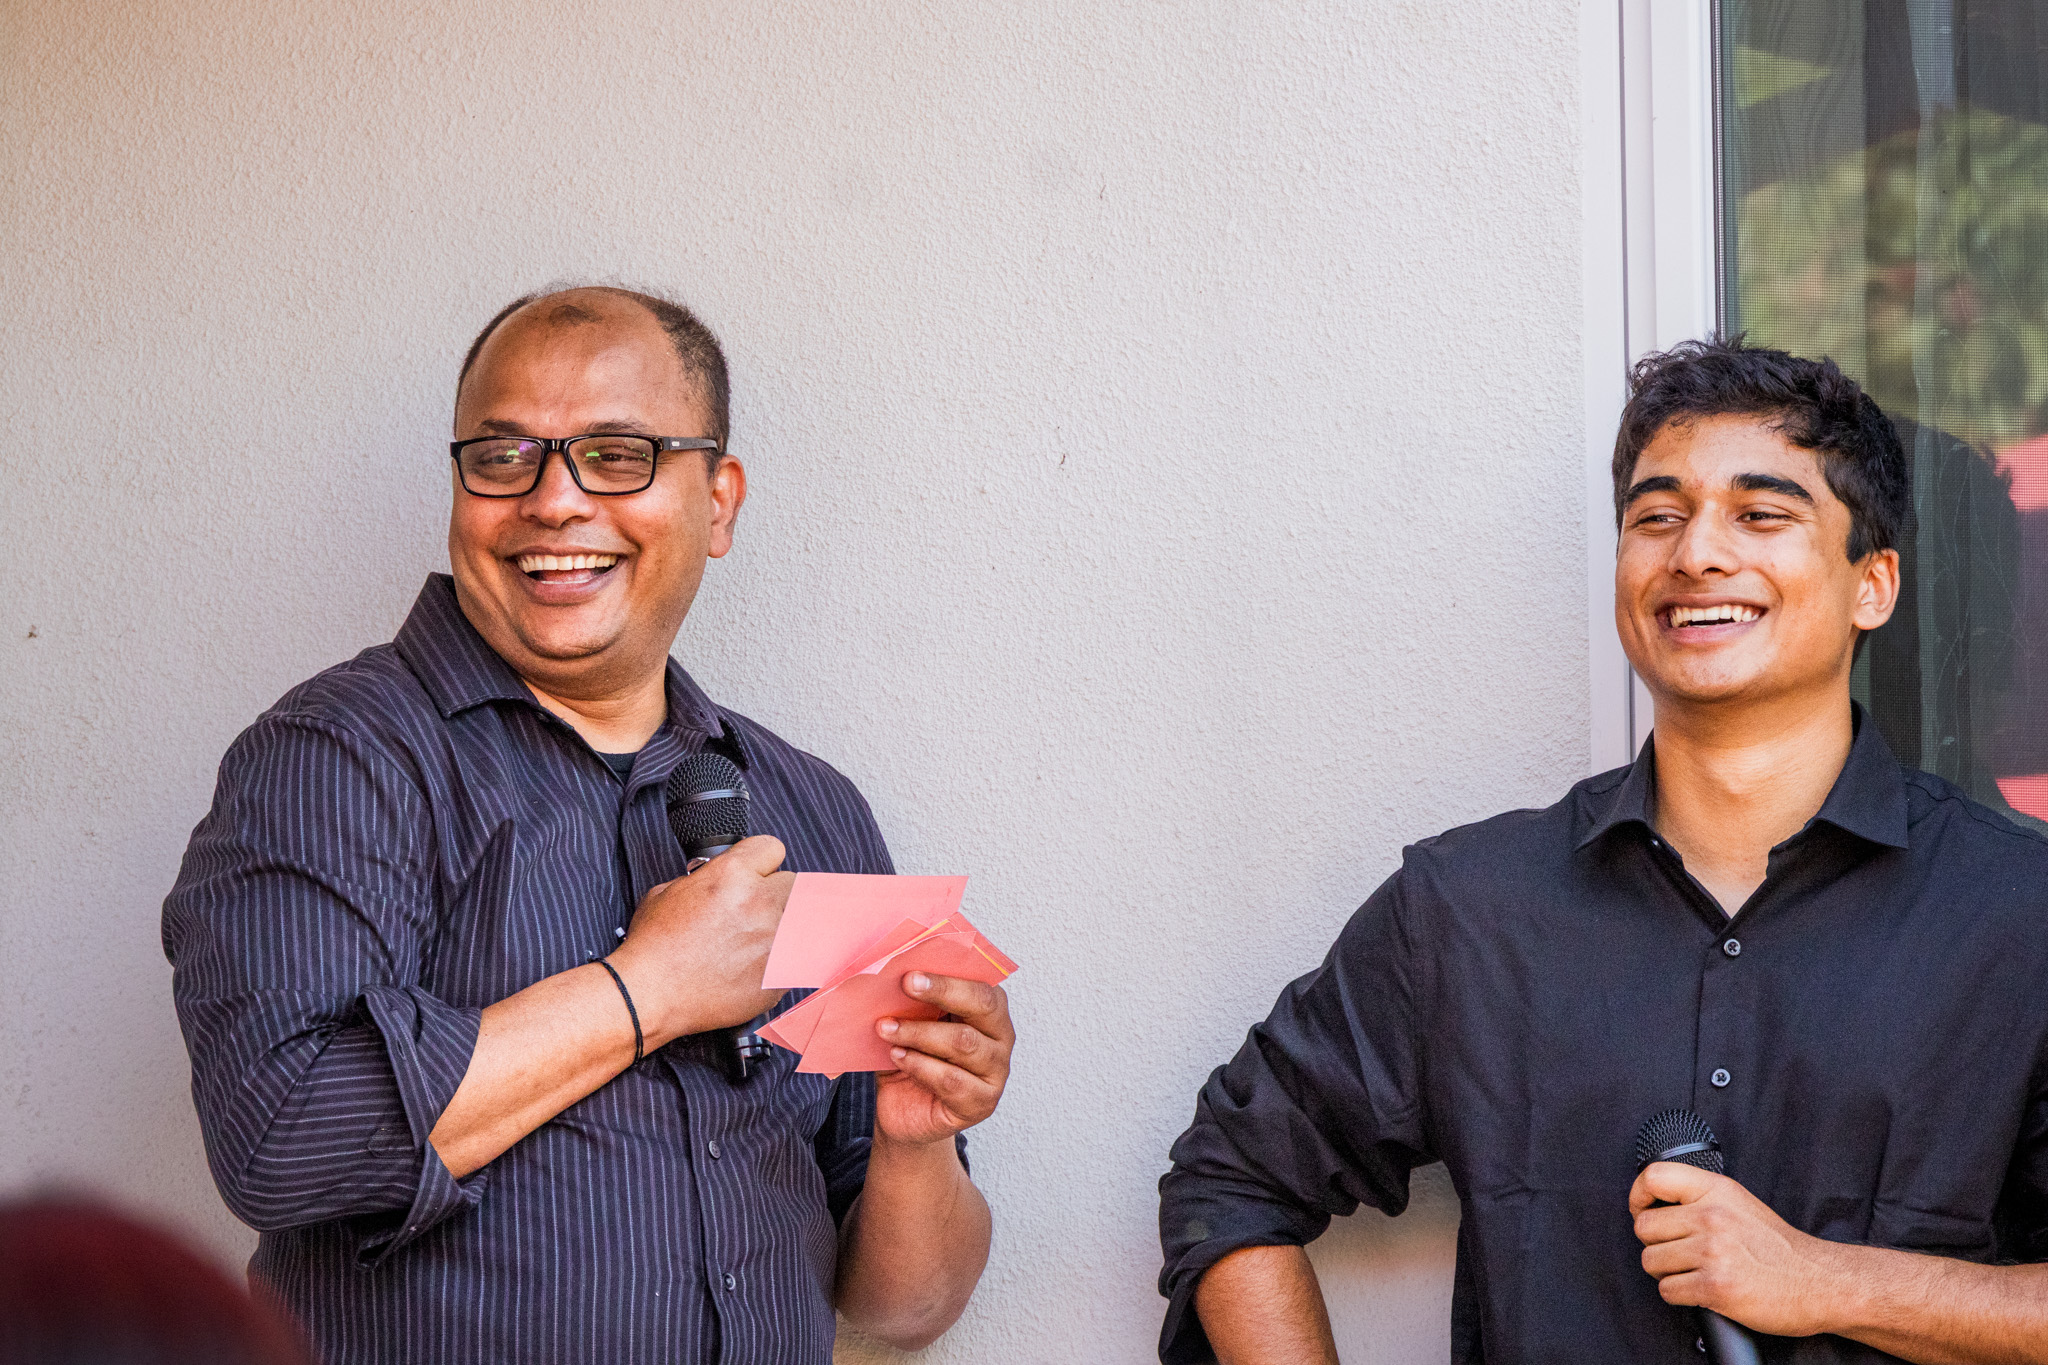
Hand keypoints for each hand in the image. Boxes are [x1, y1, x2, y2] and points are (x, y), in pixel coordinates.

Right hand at [606, 835, 792, 1045]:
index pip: (772, 848)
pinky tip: (758, 966)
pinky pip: (798, 957)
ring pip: (802, 920)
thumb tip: (720, 877)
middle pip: (795, 883)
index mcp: (732, 874)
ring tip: (758, 941)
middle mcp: (759, 902)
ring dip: (785, 926)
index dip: (761, 862)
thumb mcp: (670, 890)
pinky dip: (783, 960)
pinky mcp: (781, 973)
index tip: (756, 874)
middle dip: (777, 894)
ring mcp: (774, 939)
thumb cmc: (654, 946)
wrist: (649, 994)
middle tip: (757, 911)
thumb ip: (706, 877)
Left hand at [872, 973, 1013, 1147]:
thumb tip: (893, 971)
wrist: (900, 1108)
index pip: (980, 983)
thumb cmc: (911, 1054)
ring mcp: (996, 1071)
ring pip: (964, 1042)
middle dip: (943, 991)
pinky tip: (898, 1056)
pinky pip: (952, 1079)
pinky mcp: (981, 1102)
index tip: (912, 972)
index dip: (949, 976)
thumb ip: (914, 998)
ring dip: (920, 1032)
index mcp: (990, 1008)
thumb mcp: (911, 1020)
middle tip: (905, 984)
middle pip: (982, 1006)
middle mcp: (1001, 1036)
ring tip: (887, 1028)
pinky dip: (920, 1065)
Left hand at [1631, 1161, 1854, 1335]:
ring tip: (1694, 1272)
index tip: (1643, 1211)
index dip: (1639, 1197)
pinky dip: (1680, 1295)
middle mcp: (1712, 1217)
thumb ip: (1700, 1198)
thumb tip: (1654, 1203)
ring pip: (1651, 1261)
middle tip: (1679, 1252)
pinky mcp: (1715, 1286)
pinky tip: (1702, 1290)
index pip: (1654, 1177)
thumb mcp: (1739, 1203)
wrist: (1821, 1282)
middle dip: (1656, 1244)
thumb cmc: (1779, 1248)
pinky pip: (1668, 1290)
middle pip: (1644, 1228)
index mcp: (1716, 1191)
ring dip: (1668, 1272)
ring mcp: (1713, 1252)